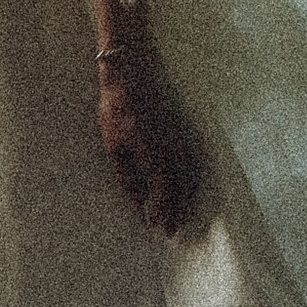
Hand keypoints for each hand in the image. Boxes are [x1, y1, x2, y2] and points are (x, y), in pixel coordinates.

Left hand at [97, 39, 200, 236]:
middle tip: (172, 231)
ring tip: (181, 216)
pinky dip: (191, 183)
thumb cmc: (116, 110)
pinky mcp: (182, 132)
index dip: (161, 211)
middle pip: (181, 189)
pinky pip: (193, 164)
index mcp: (153, 154)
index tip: (155, 227)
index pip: (163, 191)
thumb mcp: (113, 147)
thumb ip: (126, 177)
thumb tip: (137, 201)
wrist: (131, 75)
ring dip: (187, 200)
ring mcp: (180, 139)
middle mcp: (172, 149)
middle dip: (178, 212)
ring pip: (191, 177)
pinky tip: (186, 190)